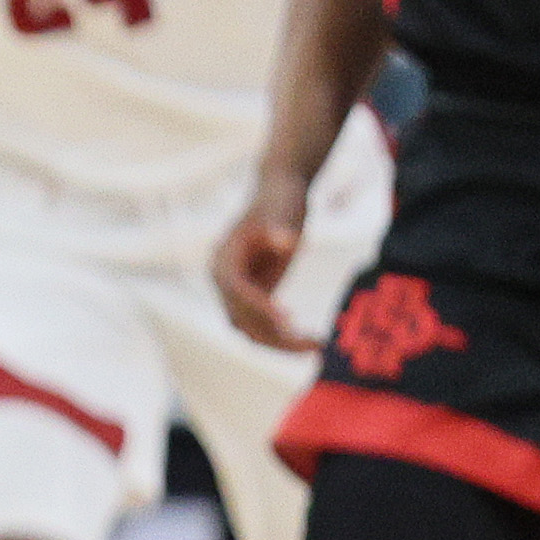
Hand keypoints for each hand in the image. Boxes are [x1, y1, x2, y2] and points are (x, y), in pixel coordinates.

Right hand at [214, 183, 315, 351]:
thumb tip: (284, 243)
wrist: (279, 192)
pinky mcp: (255, 297)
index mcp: (223, 259)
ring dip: (280, 344)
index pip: (235, 290)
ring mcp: (238, 292)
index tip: (287, 318)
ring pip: (250, 330)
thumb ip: (281, 226)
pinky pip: (263, 326)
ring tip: (316, 346)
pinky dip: (283, 337)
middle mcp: (224, 281)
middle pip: (241, 319)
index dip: (258, 305)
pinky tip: (311, 340)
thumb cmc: (280, 199)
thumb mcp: (283, 209)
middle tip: (313, 343)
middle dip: (274, 335)